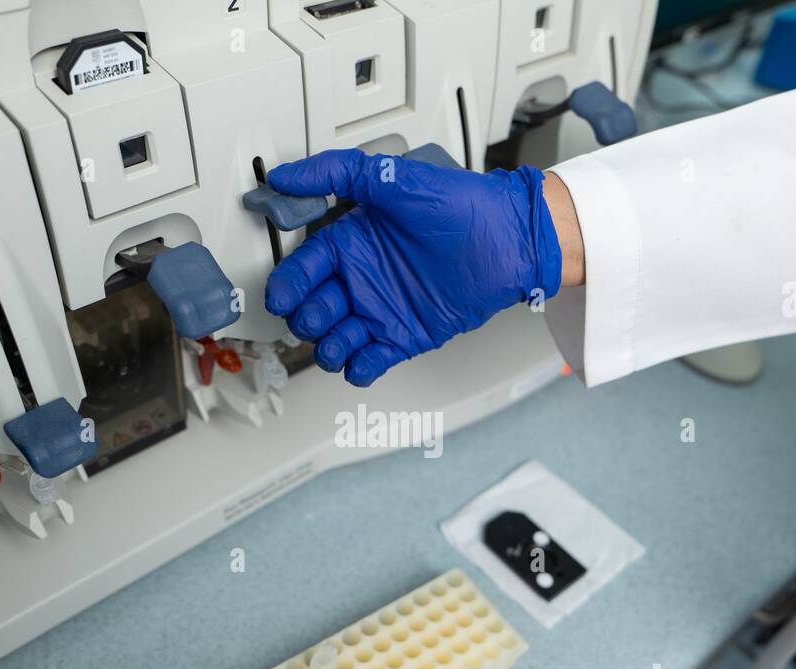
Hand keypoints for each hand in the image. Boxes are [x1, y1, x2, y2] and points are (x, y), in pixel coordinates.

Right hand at [263, 149, 563, 386]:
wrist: (514, 242)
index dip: (288, 285)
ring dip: (328, 348)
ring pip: (334, 341)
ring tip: (340, 342)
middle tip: (317, 316)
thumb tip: (286, 175)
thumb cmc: (465, 207)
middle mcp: (362, 277)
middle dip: (307, 319)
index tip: (281, 297)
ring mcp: (381, 309)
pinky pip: (369, 361)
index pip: (303, 269)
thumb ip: (339, 173)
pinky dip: (359, 368)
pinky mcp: (404, 336)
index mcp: (352, 242)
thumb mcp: (396, 180)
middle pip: (312, 310)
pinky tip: (362, 360)